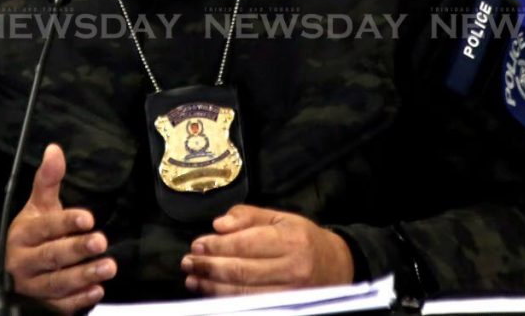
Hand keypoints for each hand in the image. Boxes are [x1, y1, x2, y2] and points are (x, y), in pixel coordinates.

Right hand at [5, 144, 116, 312]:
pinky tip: (97, 290)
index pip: (45, 228)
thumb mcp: (36, 207)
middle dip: (77, 249)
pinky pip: (60, 305)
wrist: (7, 271)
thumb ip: (48, 181)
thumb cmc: (30, 234)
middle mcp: (24, 261)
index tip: (88, 218)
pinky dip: (79, 299)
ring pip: (58, 282)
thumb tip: (55, 149)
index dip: (66, 222)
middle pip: (51, 256)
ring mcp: (32, 286)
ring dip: (84, 275)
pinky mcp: (41, 306)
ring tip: (108, 266)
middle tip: (101, 241)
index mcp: (23, 234)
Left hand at [180, 204, 353, 295]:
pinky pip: (250, 305)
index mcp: (291, 240)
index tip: (196, 245)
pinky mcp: (288, 308)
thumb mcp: (280, 217)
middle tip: (187, 262)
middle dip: (209, 267)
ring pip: (243, 293)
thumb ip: (247, 216)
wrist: (337, 266)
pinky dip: (226, 300)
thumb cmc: (303, 238)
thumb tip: (218, 224)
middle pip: (242, 271)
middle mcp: (293, 268)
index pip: (246, 244)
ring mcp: (291, 294)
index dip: (217, 246)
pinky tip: (210, 292)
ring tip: (193, 278)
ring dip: (212, 286)